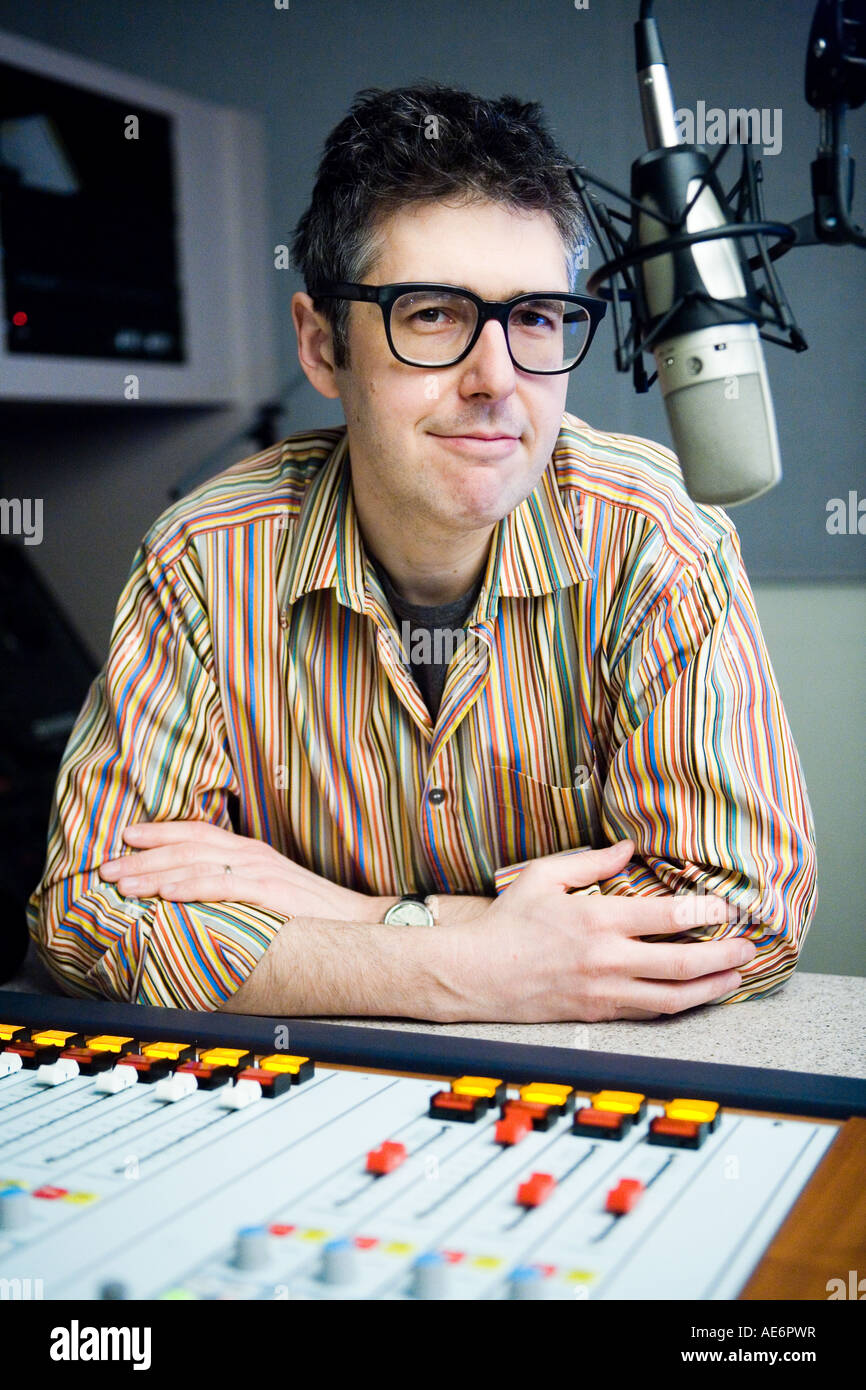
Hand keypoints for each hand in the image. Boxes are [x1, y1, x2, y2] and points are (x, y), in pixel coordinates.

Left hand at [98, 820, 382, 922]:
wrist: (360, 922)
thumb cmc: (313, 912)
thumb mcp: (268, 890)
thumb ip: (235, 885)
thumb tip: (195, 893)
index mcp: (249, 851)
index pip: (196, 832)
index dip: (158, 832)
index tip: (125, 837)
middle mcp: (251, 855)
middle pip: (187, 845)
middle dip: (142, 855)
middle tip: (106, 866)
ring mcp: (261, 872)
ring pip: (196, 864)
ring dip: (155, 873)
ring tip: (123, 884)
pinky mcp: (270, 893)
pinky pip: (222, 887)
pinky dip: (190, 888)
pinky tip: (165, 895)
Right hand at [435, 839, 757, 1021]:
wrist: (476, 975)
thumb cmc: (507, 923)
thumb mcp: (543, 876)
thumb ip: (590, 861)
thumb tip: (628, 847)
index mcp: (597, 919)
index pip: (667, 918)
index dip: (704, 913)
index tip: (724, 908)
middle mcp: (606, 959)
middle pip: (681, 964)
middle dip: (722, 956)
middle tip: (747, 948)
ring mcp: (604, 991)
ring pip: (672, 997)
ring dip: (711, 989)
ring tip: (736, 978)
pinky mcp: (598, 1013)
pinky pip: (648, 1012)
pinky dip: (678, 1005)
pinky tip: (694, 996)